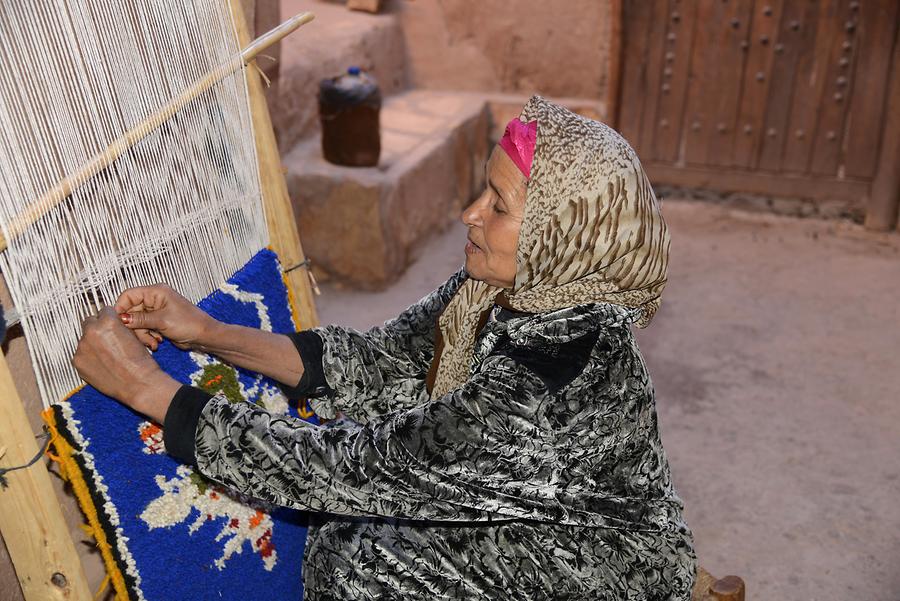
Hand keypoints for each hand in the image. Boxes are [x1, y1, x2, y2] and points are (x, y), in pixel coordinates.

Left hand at [73, 307, 179, 422]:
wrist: (139, 384)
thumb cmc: (141, 362)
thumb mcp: (134, 335)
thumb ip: (118, 326)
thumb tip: (110, 324)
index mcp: (108, 322)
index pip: (104, 310)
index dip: (110, 318)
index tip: (112, 326)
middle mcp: (91, 332)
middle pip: (89, 322)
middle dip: (97, 328)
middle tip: (108, 340)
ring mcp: (82, 348)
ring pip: (84, 339)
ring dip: (93, 344)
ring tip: (107, 356)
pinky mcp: (77, 362)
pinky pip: (81, 354)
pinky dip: (89, 358)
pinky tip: (102, 365)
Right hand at [115, 284, 216, 350]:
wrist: (204, 336)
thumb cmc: (189, 323)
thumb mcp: (162, 321)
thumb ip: (140, 319)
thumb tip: (121, 319)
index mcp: (156, 292)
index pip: (128, 295)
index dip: (121, 309)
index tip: (118, 323)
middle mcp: (154, 299)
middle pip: (131, 311)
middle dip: (135, 327)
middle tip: (142, 338)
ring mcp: (156, 311)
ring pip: (137, 323)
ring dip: (142, 335)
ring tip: (154, 343)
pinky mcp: (158, 322)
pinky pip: (144, 329)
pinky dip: (148, 337)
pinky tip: (157, 343)